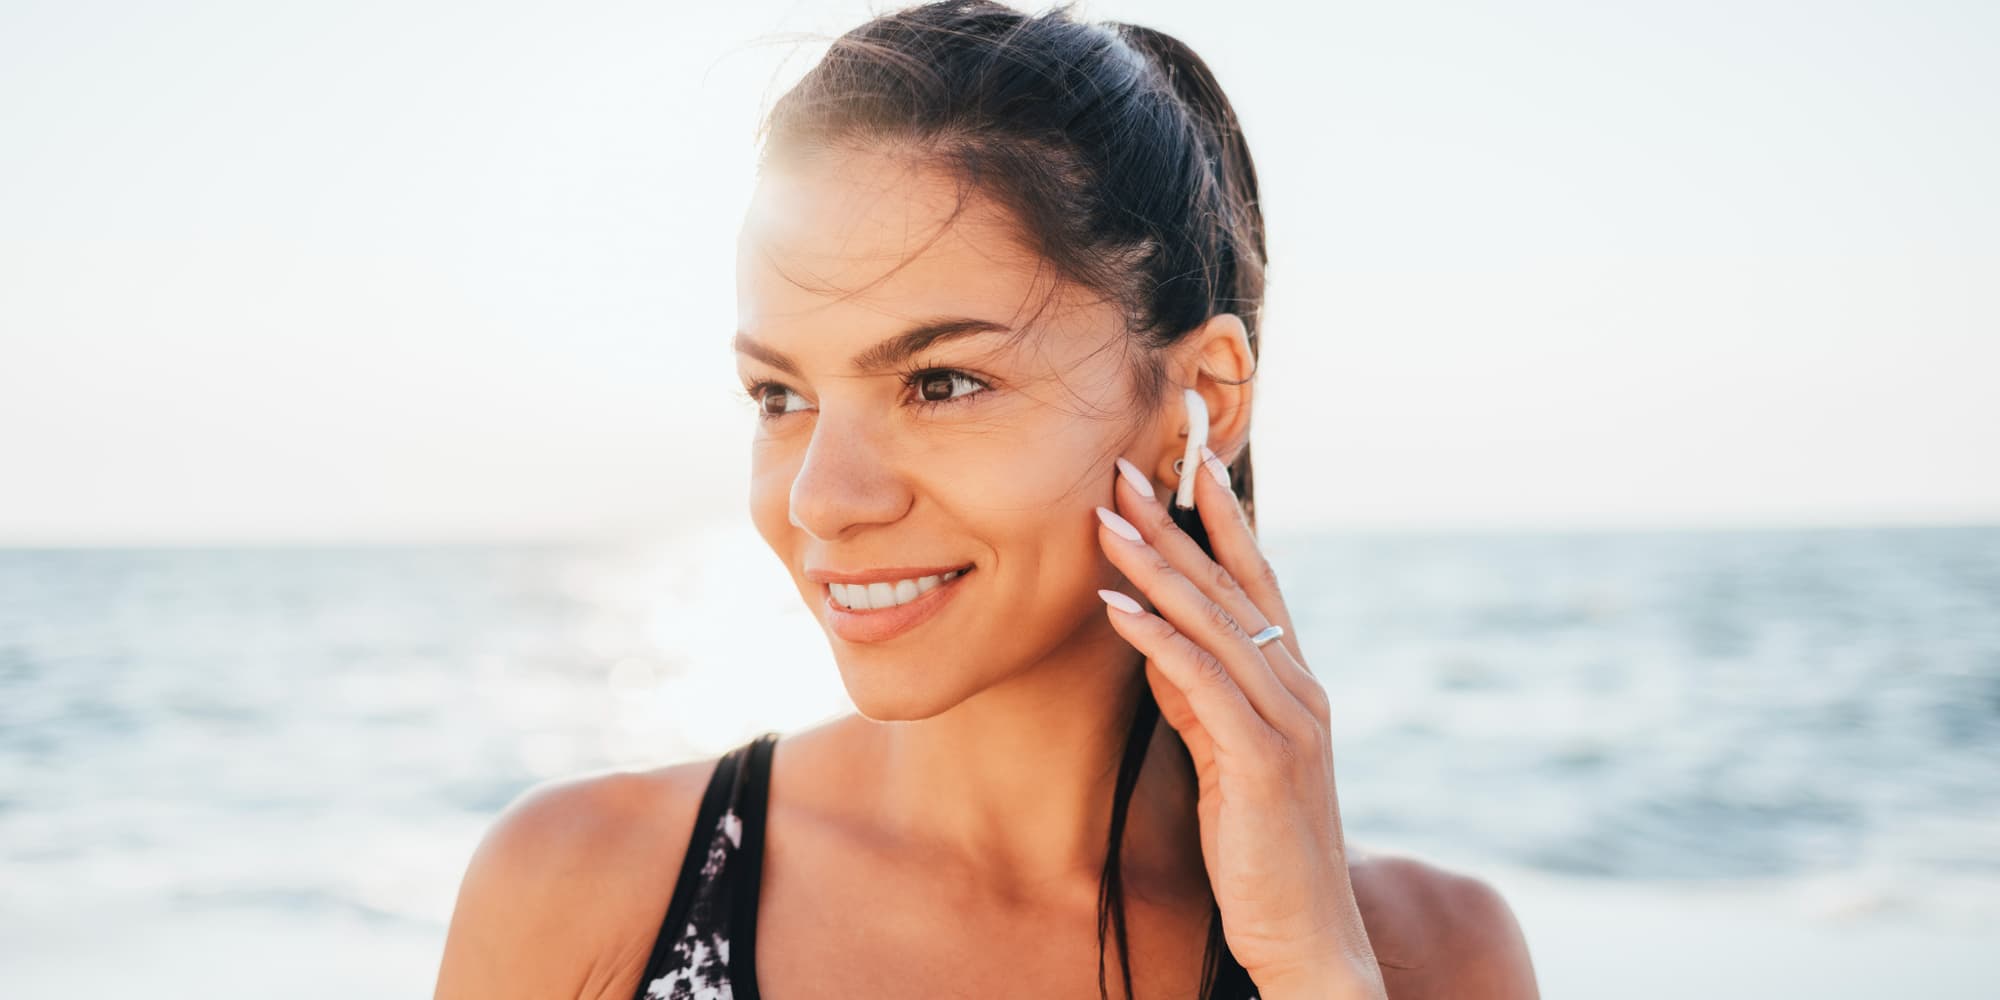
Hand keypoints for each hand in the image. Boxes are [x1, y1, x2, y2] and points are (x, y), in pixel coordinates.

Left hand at [1094, 446, 1387, 999]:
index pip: (1257, 583)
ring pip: (1215, 623)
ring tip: (1107, 517)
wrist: (1308, 935)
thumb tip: (1158, 640)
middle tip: (1125, 467)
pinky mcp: (1263, 760)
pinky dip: (1158, 639)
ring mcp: (1288, 722)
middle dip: (1176, 523)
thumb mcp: (1227, 758)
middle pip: (1231, 587)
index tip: (1187, 462)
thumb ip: (1201, 698)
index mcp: (1295, 685)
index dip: (1223, 520)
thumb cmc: (1263, 851)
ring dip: (1157, 566)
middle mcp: (1300, 690)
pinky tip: (1116, 608)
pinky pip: (1203, 683)